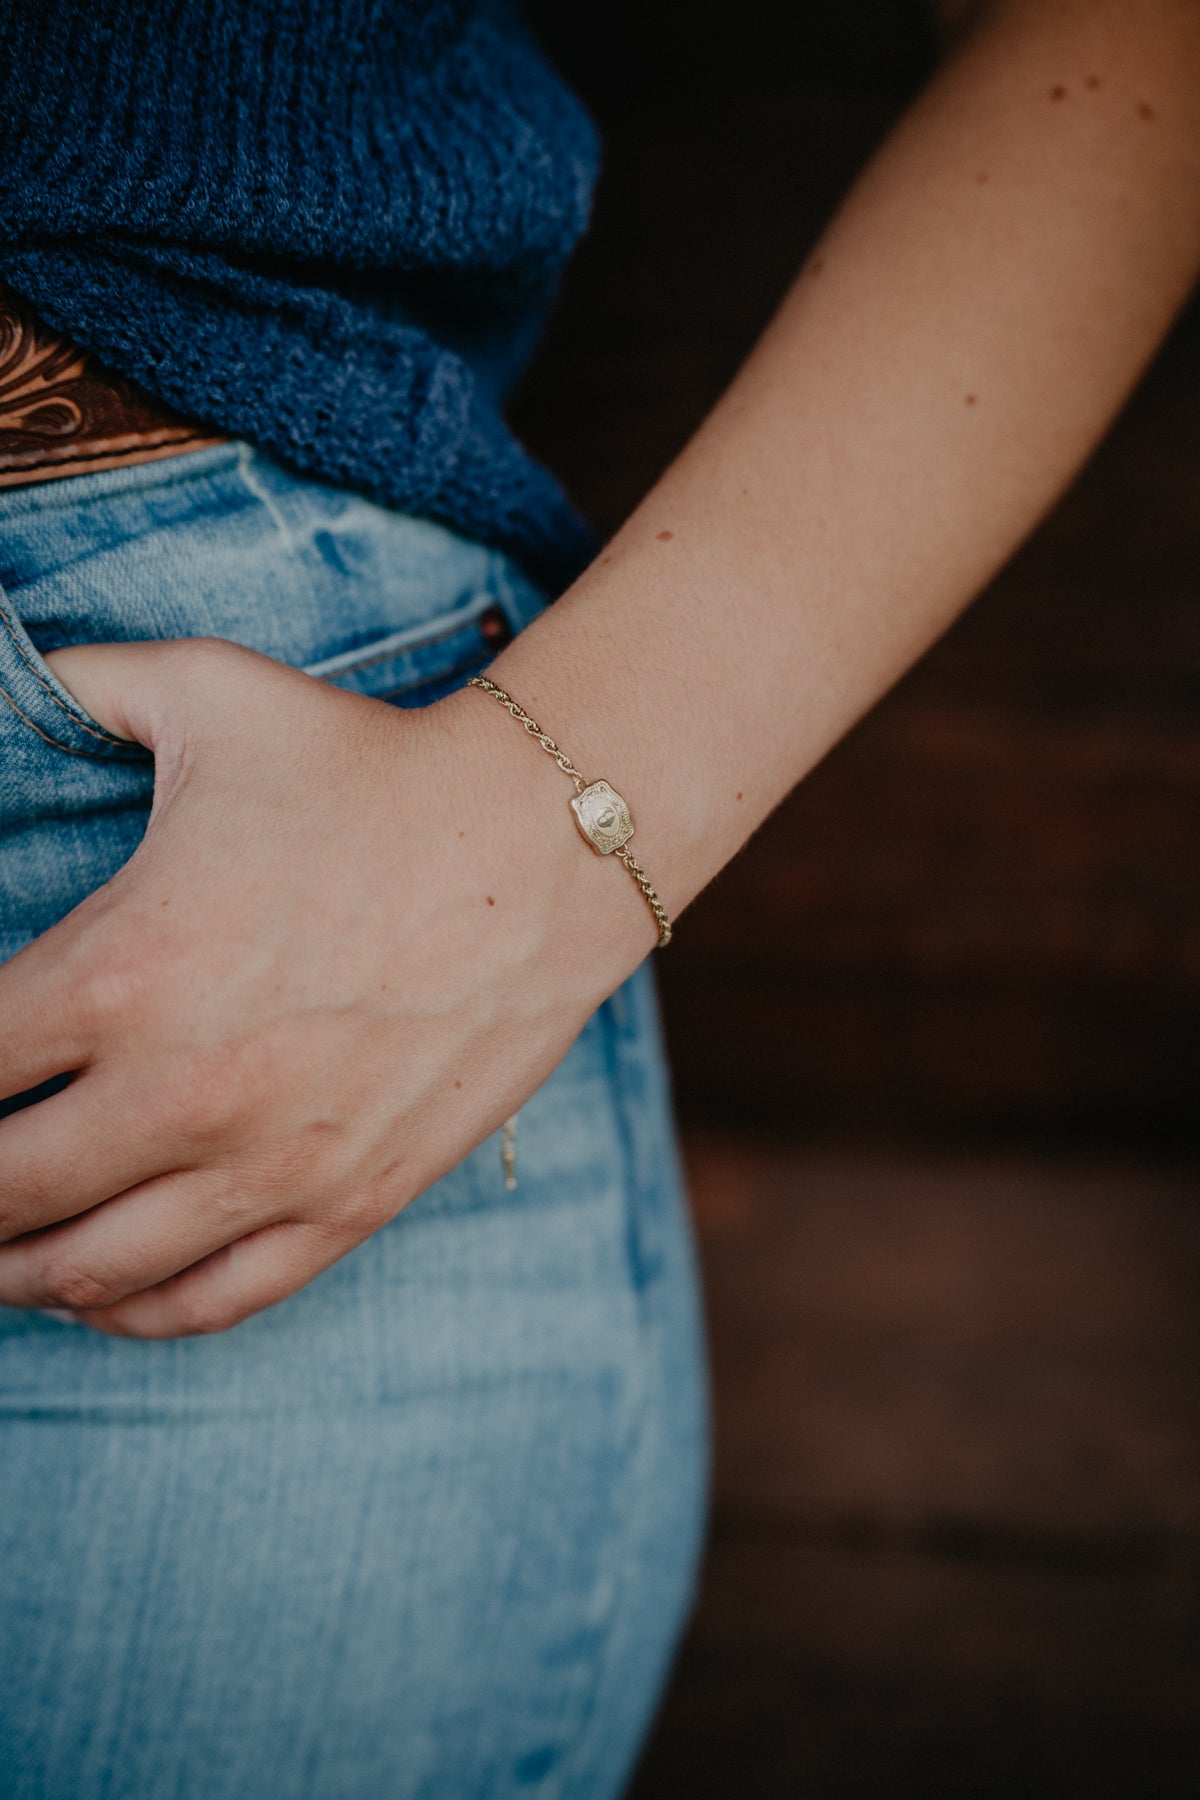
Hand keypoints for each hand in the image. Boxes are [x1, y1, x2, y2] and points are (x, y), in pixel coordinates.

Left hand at [0, 638, 640, 1336]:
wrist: (540, 844)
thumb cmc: (370, 767)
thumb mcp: (209, 691)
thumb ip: (79, 683)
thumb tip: (7, 667)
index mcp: (121, 970)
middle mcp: (182, 1090)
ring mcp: (269, 1162)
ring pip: (88, 1269)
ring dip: (16, 1268)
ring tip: (0, 1247)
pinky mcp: (347, 1201)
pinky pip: (207, 1300)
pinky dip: (129, 1310)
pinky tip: (96, 1288)